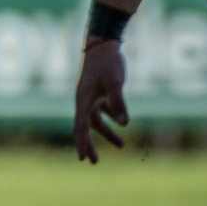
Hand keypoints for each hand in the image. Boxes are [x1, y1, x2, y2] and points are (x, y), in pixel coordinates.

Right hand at [73, 40, 127, 162]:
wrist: (103, 43)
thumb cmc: (107, 62)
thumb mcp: (114, 83)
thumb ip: (119, 104)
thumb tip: (125, 125)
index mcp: (83, 101)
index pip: (81, 127)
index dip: (82, 144)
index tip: (82, 159)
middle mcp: (84, 101)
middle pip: (85, 128)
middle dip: (90, 144)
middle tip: (93, 162)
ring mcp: (92, 96)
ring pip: (97, 121)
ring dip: (107, 133)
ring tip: (122, 146)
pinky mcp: (100, 91)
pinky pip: (104, 110)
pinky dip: (112, 118)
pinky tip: (122, 124)